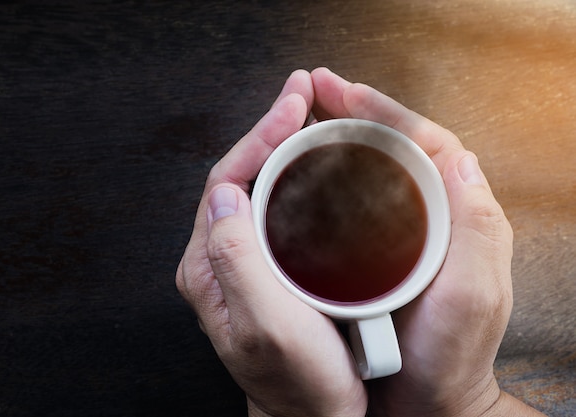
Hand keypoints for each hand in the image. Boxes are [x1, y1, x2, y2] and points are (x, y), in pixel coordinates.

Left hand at [176, 70, 367, 416]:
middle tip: (302, 95)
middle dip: (270, 129)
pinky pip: (276, 207)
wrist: (312, 414)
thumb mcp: (266, 326)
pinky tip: (318, 165)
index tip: (293, 107)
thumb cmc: (296, 381)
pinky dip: (296, 176)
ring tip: (310, 116)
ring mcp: (243, 260)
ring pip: (258, 186)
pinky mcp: (268, 265)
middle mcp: (220, 258)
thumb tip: (225, 194)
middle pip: (240, 174)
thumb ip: (237, 260)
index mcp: (210, 266)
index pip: (226, 180)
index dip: (259, 137)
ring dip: (282, 146)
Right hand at [310, 67, 544, 415]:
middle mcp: (432, 213)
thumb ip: (476, 229)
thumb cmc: (449, 355)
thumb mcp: (473, 296)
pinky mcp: (376, 249)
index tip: (343, 93)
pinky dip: (330, 178)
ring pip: (371, 167)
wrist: (424, 400)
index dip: (381, 110)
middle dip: (354, 112)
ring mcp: (401, 230)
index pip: (423, 140)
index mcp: (459, 213)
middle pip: (393, 145)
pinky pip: (353, 201)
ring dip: (339, 137)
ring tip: (305, 118)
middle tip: (316, 91)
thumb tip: (460, 160)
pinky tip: (304, 171)